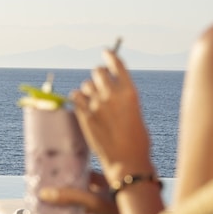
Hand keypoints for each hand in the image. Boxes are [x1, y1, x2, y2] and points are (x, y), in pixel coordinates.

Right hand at [40, 171, 123, 213]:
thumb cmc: (124, 212)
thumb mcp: (96, 204)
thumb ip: (73, 198)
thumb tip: (45, 193)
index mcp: (108, 182)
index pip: (86, 174)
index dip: (72, 173)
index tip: (56, 173)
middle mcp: (108, 194)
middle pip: (83, 191)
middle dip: (68, 193)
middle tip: (50, 192)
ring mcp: (108, 209)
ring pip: (85, 208)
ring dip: (72, 210)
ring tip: (54, 210)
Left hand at [70, 48, 152, 182]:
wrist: (127, 161)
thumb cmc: (137, 140)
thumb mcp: (136, 112)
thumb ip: (123, 98)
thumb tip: (112, 89)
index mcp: (130, 92)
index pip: (117, 64)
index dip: (110, 56)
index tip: (106, 52)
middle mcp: (112, 95)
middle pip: (98, 71)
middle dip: (98, 75)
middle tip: (98, 82)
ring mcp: (96, 105)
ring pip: (86, 85)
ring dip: (88, 89)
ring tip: (93, 101)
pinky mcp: (84, 115)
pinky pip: (75, 97)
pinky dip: (78, 98)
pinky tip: (81, 104)